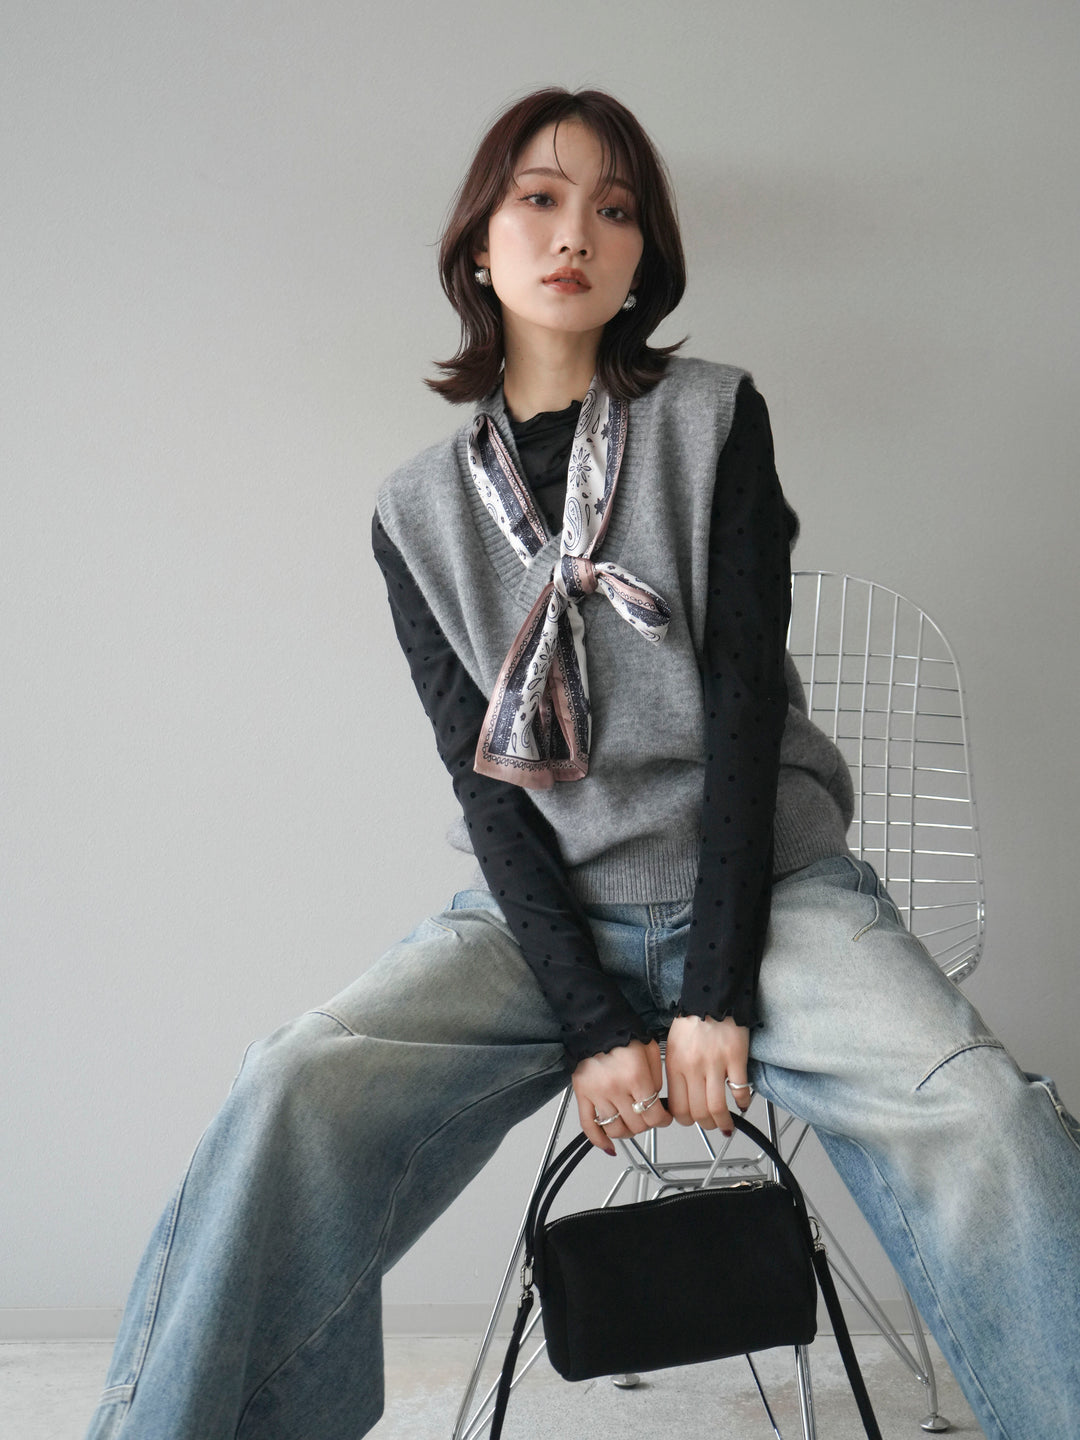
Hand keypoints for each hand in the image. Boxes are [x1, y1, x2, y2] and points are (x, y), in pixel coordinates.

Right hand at [572, 1038, 671, 1152]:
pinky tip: (608, 1146)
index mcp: (635, 1076)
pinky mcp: (582, 1094)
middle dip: (647, 1124)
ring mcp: (597, 1093)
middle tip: (648, 1117)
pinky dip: (599, 1140)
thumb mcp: (650, 1050)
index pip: (653, 1115)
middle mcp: (615, 1088)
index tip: (664, 1118)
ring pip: (616, 1129)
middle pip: (637, 1125)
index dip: (662, 1120)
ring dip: (627, 1132)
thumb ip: (656, 1078)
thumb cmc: (624, 1033)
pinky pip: (588, 1125)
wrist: (596, 1021)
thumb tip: (657, 1102)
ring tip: (631, 1124)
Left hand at [664, 1014, 750, 1136]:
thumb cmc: (692, 1020)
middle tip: (711, 1124)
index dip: (686, 1120)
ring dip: (723, 1121)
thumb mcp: (673, 1046)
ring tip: (727, 1122)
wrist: (712, 996)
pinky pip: (740, 1090)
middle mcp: (693, 1067)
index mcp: (676, 1065)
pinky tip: (742, 1104)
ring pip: (717, 1108)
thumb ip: (675, 1072)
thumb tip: (681, 1100)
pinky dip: (742, 1102)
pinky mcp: (736, 1058)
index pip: (678, 1107)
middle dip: (706, 1125)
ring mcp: (715, 1064)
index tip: (692, 1120)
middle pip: (698, 1112)